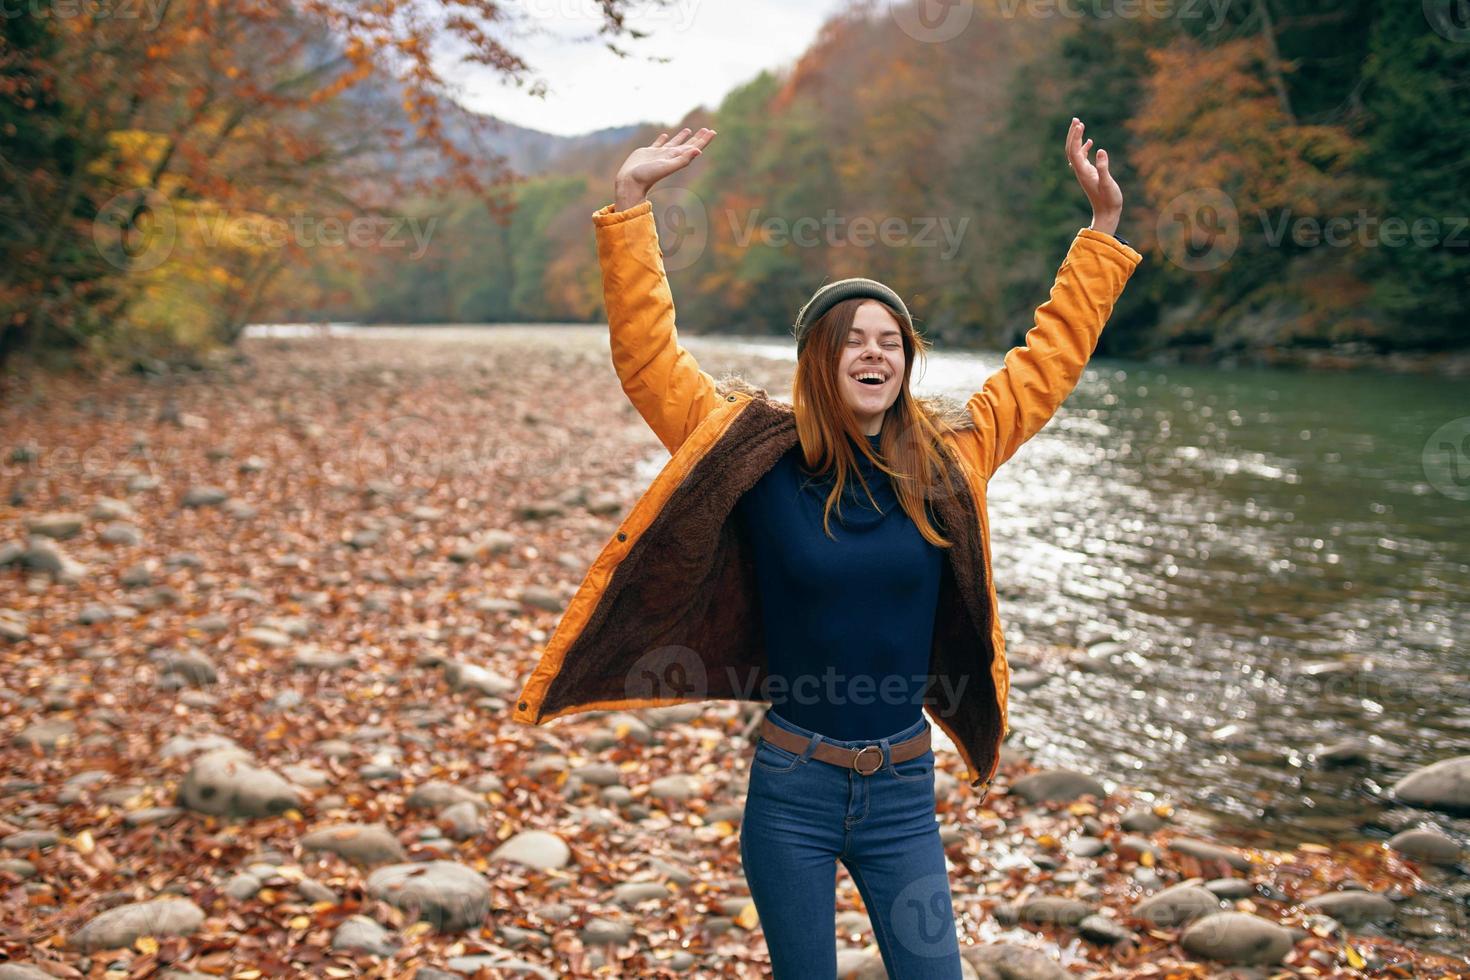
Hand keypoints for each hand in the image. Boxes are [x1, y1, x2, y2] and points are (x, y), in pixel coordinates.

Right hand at [614, 127, 717, 209]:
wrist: (630, 182)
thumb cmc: (648, 176)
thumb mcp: (667, 167)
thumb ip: (682, 160)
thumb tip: (698, 151)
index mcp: (676, 158)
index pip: (694, 148)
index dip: (703, 140)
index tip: (713, 132)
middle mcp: (670, 156)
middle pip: (687, 145)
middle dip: (697, 137)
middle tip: (707, 129)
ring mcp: (659, 154)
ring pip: (674, 143)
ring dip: (682, 137)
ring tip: (688, 130)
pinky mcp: (648, 153)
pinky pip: (658, 143)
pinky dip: (663, 139)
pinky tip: (665, 135)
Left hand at [1066, 117, 1122, 232]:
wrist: (1107, 214)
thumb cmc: (1109, 200)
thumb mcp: (1108, 183)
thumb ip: (1104, 168)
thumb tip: (1101, 150)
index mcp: (1083, 172)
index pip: (1074, 151)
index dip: (1075, 137)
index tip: (1079, 124)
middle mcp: (1081, 171)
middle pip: (1071, 150)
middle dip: (1072, 134)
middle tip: (1075, 119)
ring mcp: (1084, 173)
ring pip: (1076, 152)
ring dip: (1076, 138)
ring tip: (1080, 124)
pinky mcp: (1089, 174)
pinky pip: (1083, 158)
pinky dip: (1084, 148)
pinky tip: (1090, 142)